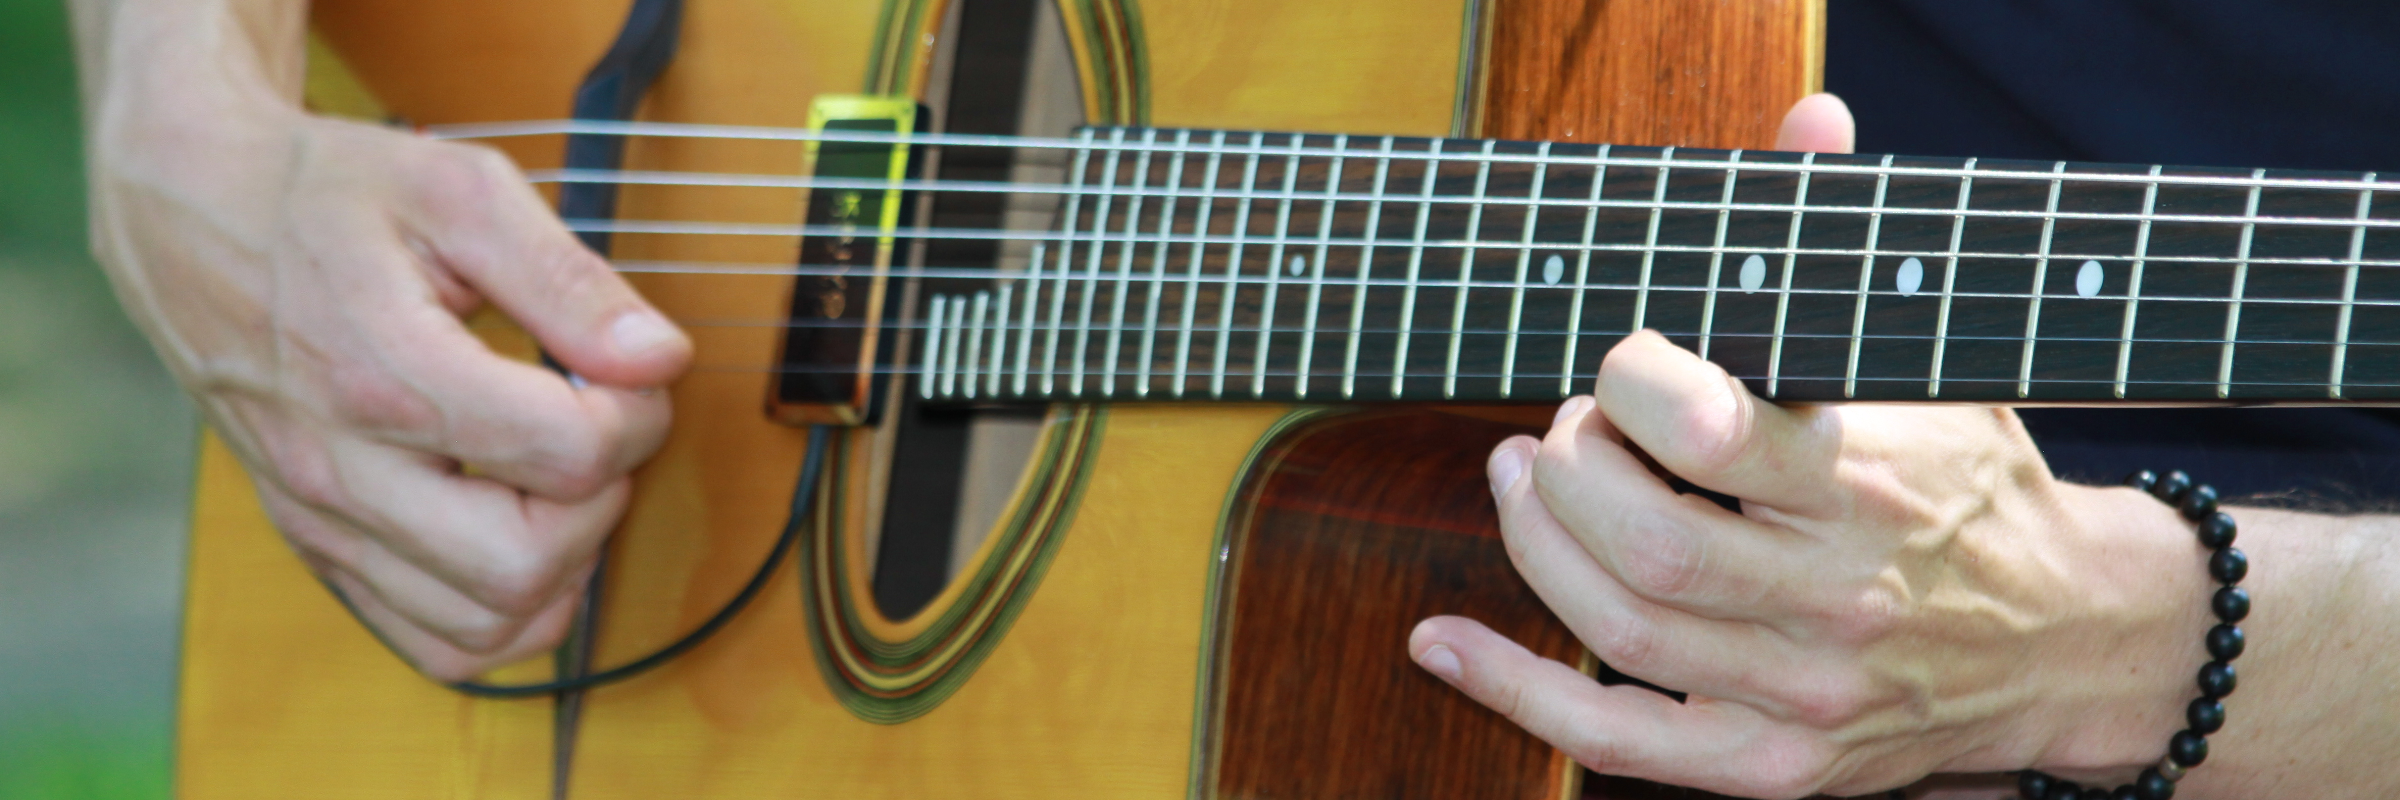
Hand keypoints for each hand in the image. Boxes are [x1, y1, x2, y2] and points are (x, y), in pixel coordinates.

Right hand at [83, 18, 690, 679]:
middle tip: (598, 430)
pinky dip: (502, 611)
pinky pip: (432, 640)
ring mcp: (323, 518)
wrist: (189, 214)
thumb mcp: (461, 195)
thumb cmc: (328, 194)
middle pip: (523, 564)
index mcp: (384, 373)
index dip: (637, 418)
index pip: (566, 455)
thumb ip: (569, 282)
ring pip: (484, 623)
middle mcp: (342, 467)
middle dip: (601, 503)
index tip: (632, 372)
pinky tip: (521, 532)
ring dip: (561, 567)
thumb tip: (660, 358)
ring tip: (562, 481)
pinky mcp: (317, 543)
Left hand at [1408, 96, 2209, 796]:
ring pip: (1620, 631)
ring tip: (1523, 482)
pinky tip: (1443, 642)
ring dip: (1535, 547)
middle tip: (1562, 429)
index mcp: (1872, 487)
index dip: (1629, 387)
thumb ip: (1844, 250)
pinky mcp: (1773, 763)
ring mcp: (1805, 693)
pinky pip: (1616, 741)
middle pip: (1646, 542)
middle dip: (1570, 470)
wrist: (2073, 640)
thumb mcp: (1931, 366)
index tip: (1622, 365)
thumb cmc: (1974, 485)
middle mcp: (1839, 599)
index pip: (1710, 436)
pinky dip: (1512, 691)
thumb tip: (1809, 119)